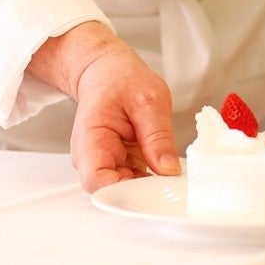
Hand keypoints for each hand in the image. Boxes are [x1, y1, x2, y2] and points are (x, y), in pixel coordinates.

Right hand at [28, 22, 177, 192]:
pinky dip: (151, 176)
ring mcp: (105, 160)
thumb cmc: (122, 80)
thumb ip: (158, 137)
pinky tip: (166, 167)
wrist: (107, 72)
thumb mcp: (149, 102)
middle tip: (172, 182)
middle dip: (142, 190)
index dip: (123, 191)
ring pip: (126, 186)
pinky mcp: (119, 161)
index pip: (97, 180)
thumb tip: (169, 170)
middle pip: (112, 188)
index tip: (152, 189)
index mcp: (91, 139)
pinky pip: (135, 177)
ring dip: (149, 184)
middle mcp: (92, 156)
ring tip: (172, 172)